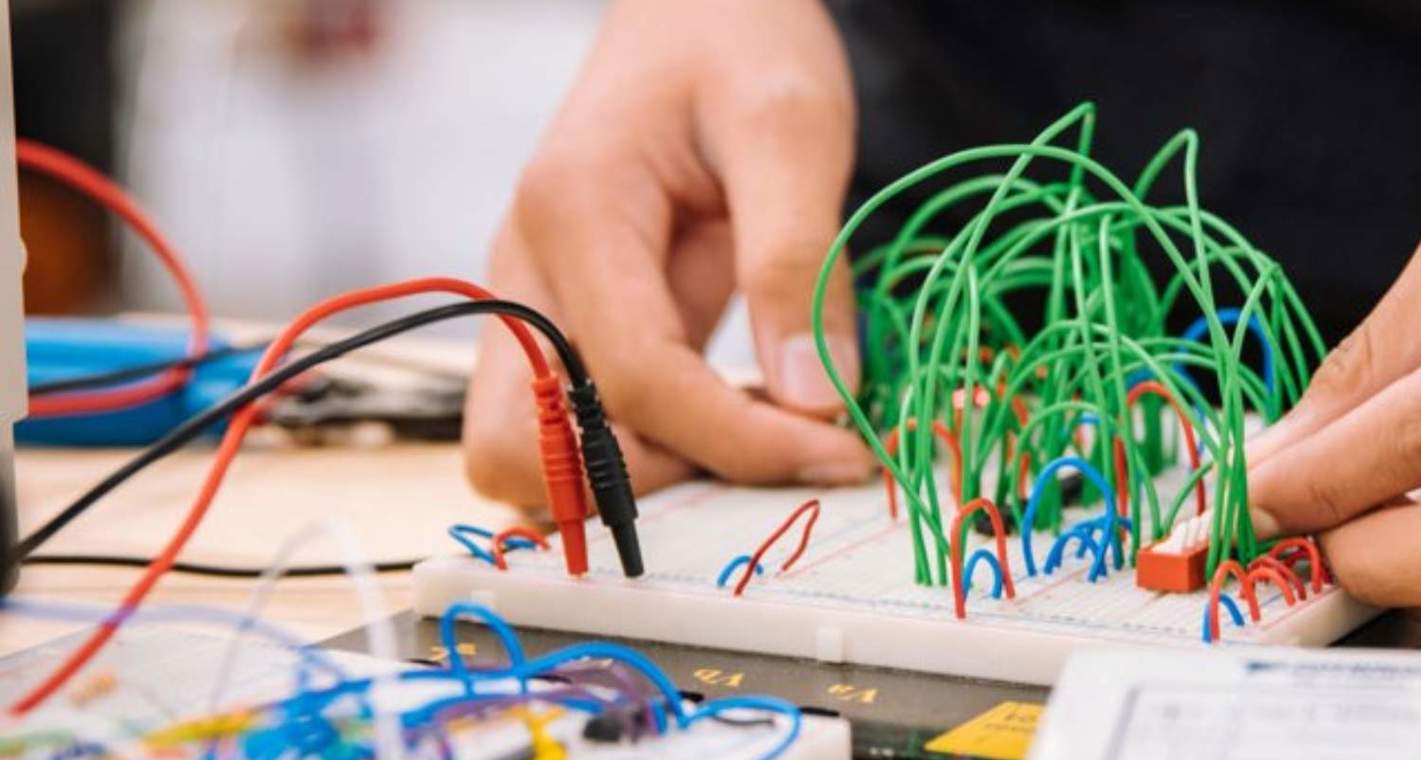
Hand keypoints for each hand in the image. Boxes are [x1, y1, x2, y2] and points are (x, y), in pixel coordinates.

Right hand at [464, 0, 872, 507]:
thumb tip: (815, 403)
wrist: (697, 6)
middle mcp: (527, 270)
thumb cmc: (740, 42)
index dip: (738, 443)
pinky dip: (647, 452)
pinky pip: (578, 425)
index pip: (636, 383)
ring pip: (530, 454)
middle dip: (642, 486)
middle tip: (769, 460)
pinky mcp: (569, 322)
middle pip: (519, 450)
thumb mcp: (792, 128)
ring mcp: (534, 303)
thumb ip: (798, 263)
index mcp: (574, 213)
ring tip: (758, 445)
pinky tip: (740, 424)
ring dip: (635, 480)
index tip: (840, 455)